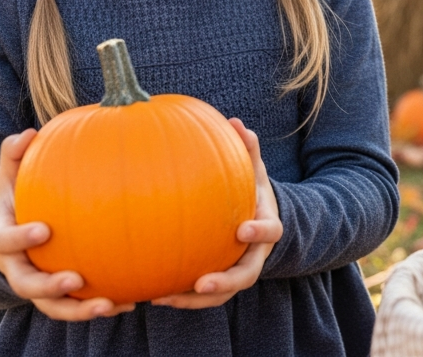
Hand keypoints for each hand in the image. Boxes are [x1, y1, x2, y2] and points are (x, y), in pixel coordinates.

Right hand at [0, 130, 134, 320]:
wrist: (12, 236)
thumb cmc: (18, 198)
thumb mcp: (10, 176)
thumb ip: (15, 154)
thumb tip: (28, 133)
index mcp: (3, 238)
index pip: (6, 241)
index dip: (21, 238)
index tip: (45, 230)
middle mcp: (16, 267)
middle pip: (26, 286)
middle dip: (49, 286)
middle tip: (75, 280)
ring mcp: (36, 286)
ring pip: (53, 307)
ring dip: (79, 310)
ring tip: (108, 305)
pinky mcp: (58, 297)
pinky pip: (77, 308)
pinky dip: (102, 307)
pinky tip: (131, 302)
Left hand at [153, 120, 282, 308]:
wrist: (254, 222)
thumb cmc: (250, 191)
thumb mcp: (254, 171)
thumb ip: (247, 150)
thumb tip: (236, 122)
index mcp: (266, 227)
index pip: (270, 232)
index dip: (259, 233)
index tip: (242, 230)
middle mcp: (254, 255)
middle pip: (246, 276)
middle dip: (225, 282)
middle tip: (202, 284)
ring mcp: (237, 272)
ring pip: (222, 295)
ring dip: (195, 300)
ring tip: (165, 298)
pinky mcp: (219, 283)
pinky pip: (201, 297)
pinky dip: (181, 298)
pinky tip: (153, 295)